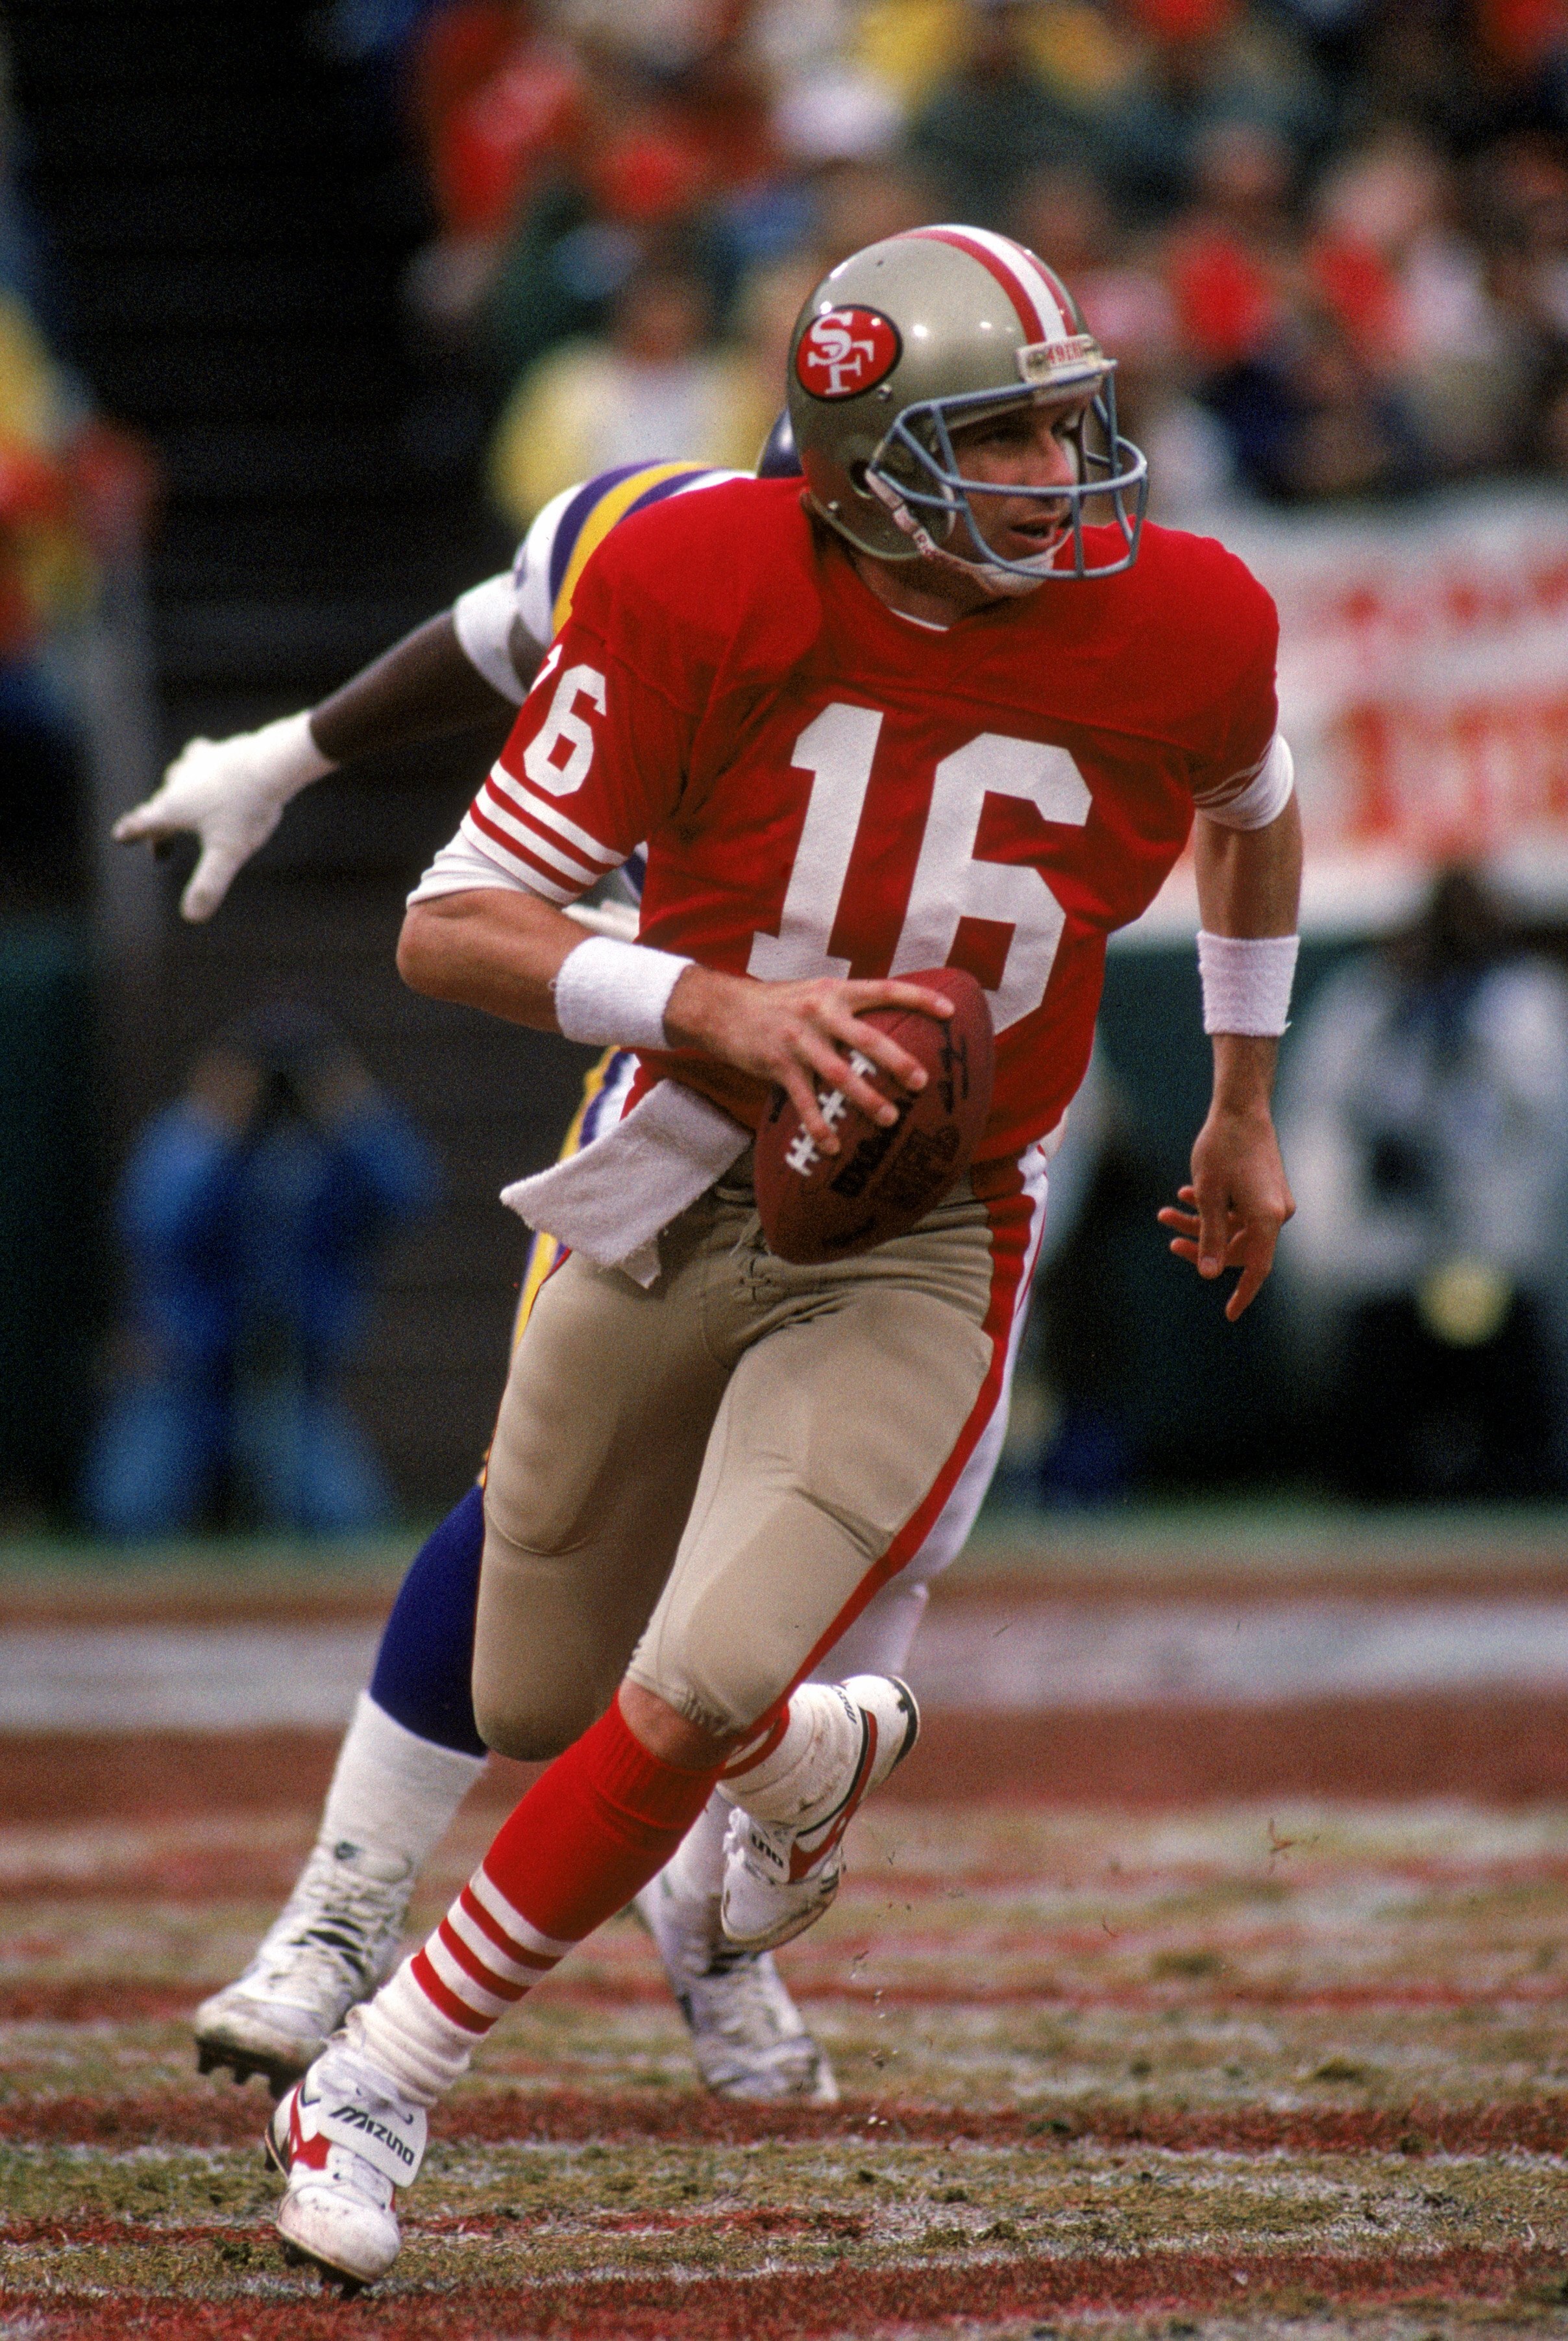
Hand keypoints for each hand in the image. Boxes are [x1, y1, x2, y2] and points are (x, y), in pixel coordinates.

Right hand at [112, 716, 327, 920]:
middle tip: (160, 851)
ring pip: (176, 779)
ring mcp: (197, 764)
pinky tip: (210, 770)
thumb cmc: (247, 809)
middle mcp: (178, 783)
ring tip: (179, 804)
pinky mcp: (218, 752)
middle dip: (157, 827)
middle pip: (161, 807)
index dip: (131, 832)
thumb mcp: (228, 852)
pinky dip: (199, 770)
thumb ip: (209, 883)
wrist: (270, 764)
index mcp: (173, 808)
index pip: (144, 824)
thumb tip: (192, 917)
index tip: (119, 835)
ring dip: (175, 794)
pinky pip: (200, 759)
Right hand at [665, 967, 953, 1153]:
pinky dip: (818, 1126)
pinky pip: (804, 1101)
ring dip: (865, 1099)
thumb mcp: (815, 991)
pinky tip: (832, 1146)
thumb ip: (848, 1005)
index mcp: (835, 991)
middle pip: (867, 1038)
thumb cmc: (777, 1003)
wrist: (721, 1007)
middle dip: (897, 1061)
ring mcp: (799, 1041)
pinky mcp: (778, 1065)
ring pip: (839, 1074)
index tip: (950, 1011)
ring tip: (889, 1119)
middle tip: (921, 1081)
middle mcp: (819, 1012)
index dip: (919, 998)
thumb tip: (889, 1020)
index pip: (885, 989)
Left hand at [1157, 1102, 1294, 1321]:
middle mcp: (1278, 1214)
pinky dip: (1214, 1209)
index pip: (1257, 1268)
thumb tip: (1209, 1275)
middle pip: (1239, 1248)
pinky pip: (1239, 1212)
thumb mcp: (1208, 1195)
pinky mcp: (1267, 1191)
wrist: (1240, 1107)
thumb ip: (1209, 1237)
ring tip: (1165, 1213)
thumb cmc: (1221, 1148)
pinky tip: (1185, 1195)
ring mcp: (1274, 1202)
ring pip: (1234, 1228)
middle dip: (1201, 1244)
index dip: (1243, 1294)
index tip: (1229, 1316)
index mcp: (1268, 1218)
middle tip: (1168, 1238)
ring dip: (1200, 1223)